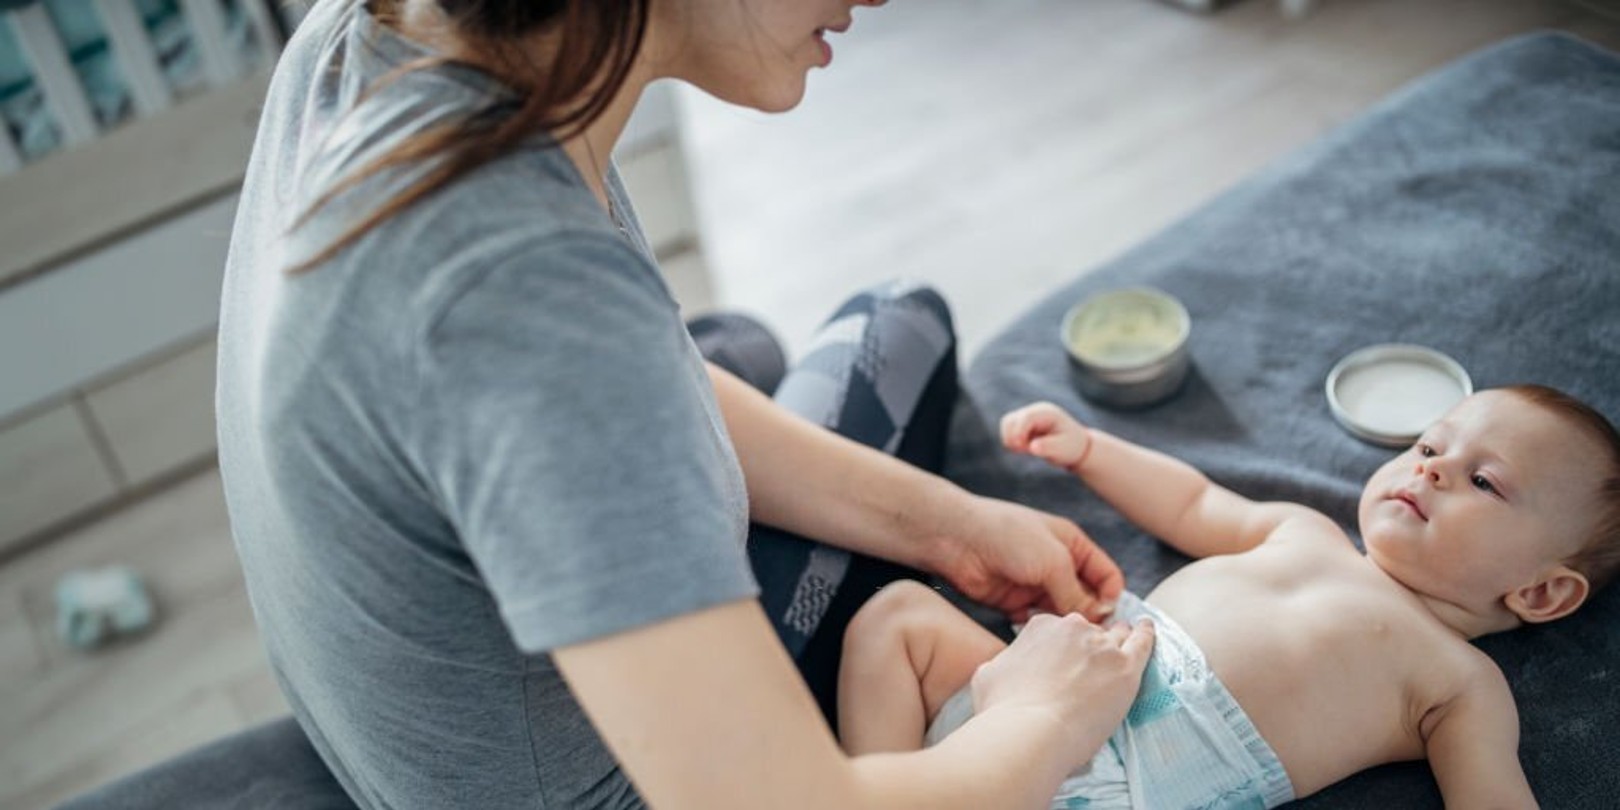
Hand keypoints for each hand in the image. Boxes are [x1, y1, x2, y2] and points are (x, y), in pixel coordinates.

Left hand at [938, 494, 1122, 622]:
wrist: (957, 539)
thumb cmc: (1008, 536)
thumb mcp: (1052, 560)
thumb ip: (1076, 592)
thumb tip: (1096, 618)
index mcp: (1073, 546)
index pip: (1107, 576)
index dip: (1111, 597)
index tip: (1106, 618)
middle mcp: (1057, 566)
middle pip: (1085, 599)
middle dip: (1086, 616)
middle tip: (1083, 634)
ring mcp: (1035, 584)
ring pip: (1060, 613)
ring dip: (1060, 624)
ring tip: (1056, 631)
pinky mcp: (1014, 601)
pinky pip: (1035, 622)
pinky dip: (1036, 627)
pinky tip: (1028, 623)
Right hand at [971, 612, 1154, 762]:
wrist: (1030, 734)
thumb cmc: (1004, 710)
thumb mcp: (988, 674)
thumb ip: (1003, 662)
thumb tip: (1001, 666)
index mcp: (1042, 626)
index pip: (1058, 630)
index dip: (1060, 647)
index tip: (1060, 661)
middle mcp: (1073, 628)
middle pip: (1087, 632)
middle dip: (1088, 645)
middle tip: (1089, 665)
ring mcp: (1102, 647)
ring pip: (1116, 636)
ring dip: (1120, 637)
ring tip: (1126, 638)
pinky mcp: (1126, 668)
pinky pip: (1143, 643)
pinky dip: (1147, 635)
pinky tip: (1148, 629)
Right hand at [1001, 402, 1091, 472]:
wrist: (1075, 446)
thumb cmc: (1071, 447)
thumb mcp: (1063, 449)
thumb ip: (1048, 447)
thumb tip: (1032, 447)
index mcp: (1047, 412)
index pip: (1026, 417)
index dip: (1019, 432)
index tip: (1021, 448)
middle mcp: (1035, 411)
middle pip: (1010, 419)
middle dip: (1013, 437)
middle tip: (1025, 451)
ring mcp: (1027, 416)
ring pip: (1006, 424)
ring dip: (1010, 439)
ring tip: (1025, 450)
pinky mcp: (1022, 424)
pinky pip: (1008, 430)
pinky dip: (1011, 441)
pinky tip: (1024, 447)